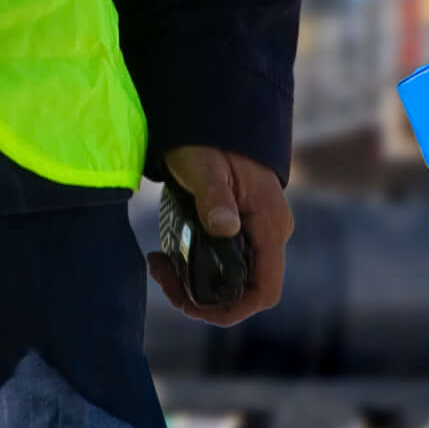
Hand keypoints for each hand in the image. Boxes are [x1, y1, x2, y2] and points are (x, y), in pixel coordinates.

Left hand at [149, 145, 292, 326]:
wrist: (214, 117)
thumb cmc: (208, 141)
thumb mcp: (205, 166)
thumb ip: (215, 198)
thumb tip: (225, 227)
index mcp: (270, 225)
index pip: (265, 291)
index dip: (230, 310)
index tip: (188, 303)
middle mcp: (270, 234)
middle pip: (244, 293)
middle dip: (200, 298)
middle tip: (160, 274)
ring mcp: (257, 233)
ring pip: (231, 283)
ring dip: (192, 285)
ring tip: (158, 264)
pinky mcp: (242, 231)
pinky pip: (224, 266)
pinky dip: (194, 271)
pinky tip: (167, 255)